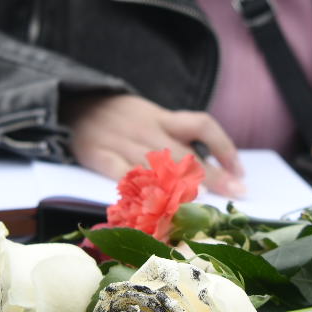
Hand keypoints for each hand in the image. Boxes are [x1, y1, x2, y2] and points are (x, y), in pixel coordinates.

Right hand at [62, 93, 245, 197]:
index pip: (202, 125)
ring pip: (156, 166)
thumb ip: (172, 134)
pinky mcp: (98, 155)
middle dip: (214, 175)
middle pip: (185, 153)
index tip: (240, 172)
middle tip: (237, 194)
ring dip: (180, 188)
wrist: (71, 101)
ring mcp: (122, 142)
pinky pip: (121, 175)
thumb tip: (210, 163)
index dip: (224, 147)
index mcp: (161, 117)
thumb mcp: (147, 114)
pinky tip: (152, 210)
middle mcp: (146, 128)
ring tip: (201, 207)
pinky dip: (138, 191)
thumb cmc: (116, 115)